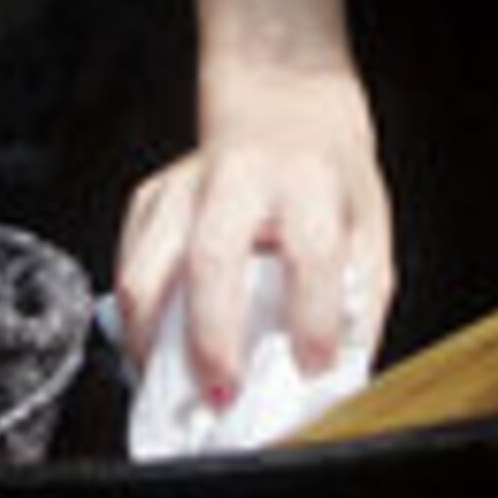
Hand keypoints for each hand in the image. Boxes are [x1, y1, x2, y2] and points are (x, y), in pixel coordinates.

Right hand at [111, 62, 392, 404]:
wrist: (284, 105)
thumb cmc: (327, 177)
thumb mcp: (369, 229)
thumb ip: (358, 302)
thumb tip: (336, 378)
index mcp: (307, 180)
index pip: (312, 252)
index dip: (314, 318)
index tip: (313, 364)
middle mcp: (240, 175)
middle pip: (211, 259)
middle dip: (212, 339)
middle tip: (222, 392)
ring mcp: (186, 184)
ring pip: (147, 267)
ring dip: (154, 340)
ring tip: (173, 384)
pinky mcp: (151, 195)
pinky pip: (129, 264)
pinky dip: (136, 317)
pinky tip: (158, 346)